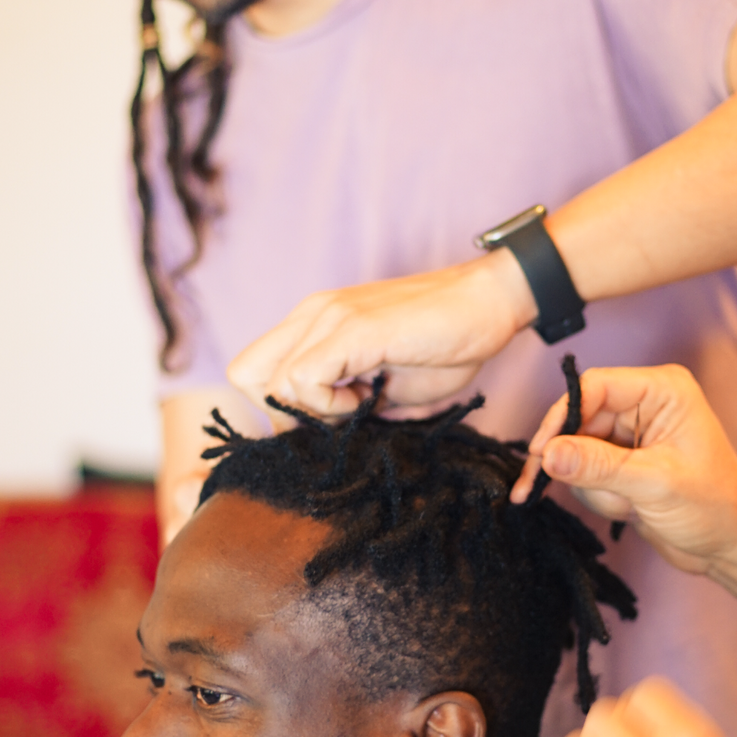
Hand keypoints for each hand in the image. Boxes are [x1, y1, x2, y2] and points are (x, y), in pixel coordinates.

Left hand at [227, 250, 534, 420]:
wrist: (491, 304)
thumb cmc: (447, 343)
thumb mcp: (383, 383)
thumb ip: (345, 400)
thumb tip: (319, 432)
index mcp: (315, 323)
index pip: (253, 371)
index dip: (280, 408)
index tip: (329, 420)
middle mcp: (312, 314)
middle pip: (245, 375)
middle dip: (284, 412)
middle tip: (336, 418)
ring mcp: (328, 316)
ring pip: (271, 382)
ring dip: (314, 410)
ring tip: (363, 402)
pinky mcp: (351, 328)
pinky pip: (304, 380)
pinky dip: (329, 405)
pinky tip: (369, 397)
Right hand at [510, 364, 736, 574]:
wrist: (731, 545)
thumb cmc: (714, 506)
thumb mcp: (654, 484)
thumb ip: (598, 466)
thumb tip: (548, 454)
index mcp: (663, 391)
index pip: (594, 387)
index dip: (561, 417)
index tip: (542, 453)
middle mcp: (646, 405)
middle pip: (579, 419)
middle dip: (579, 462)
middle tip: (575, 491)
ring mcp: (633, 434)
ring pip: (577, 451)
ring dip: (594, 486)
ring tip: (629, 505)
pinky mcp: (624, 462)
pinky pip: (585, 473)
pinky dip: (599, 496)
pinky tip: (629, 509)